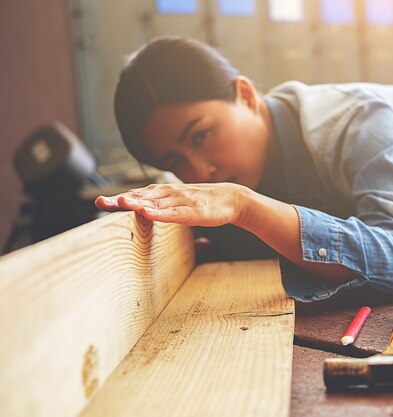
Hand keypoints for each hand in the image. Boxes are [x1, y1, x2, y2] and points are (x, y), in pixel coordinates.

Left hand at [94, 183, 248, 226]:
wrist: (231, 198)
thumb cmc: (203, 202)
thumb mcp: (179, 204)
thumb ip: (161, 206)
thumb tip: (143, 212)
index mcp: (165, 193)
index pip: (138, 195)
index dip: (119, 198)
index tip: (100, 202)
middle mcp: (170, 194)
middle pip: (141, 197)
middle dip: (121, 200)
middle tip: (101, 202)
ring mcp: (181, 201)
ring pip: (155, 202)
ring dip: (138, 202)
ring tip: (121, 203)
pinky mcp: (193, 211)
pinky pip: (173, 213)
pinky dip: (159, 213)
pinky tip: (147, 213)